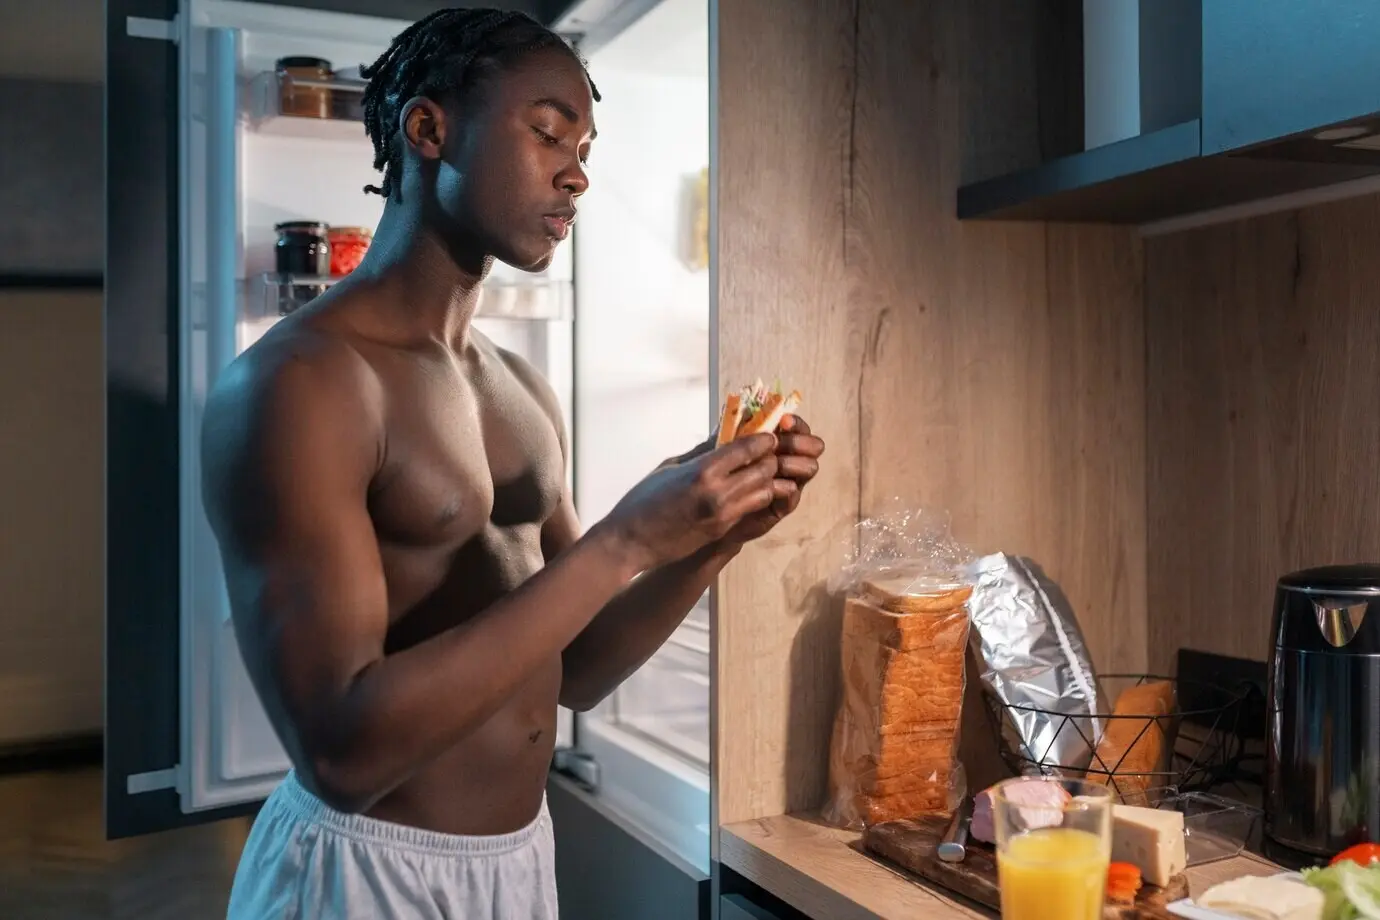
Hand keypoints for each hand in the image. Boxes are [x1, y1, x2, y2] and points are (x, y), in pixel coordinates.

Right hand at [600, 433, 788, 571]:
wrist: (630, 542)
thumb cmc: (643, 501)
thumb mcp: (670, 467)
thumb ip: (701, 451)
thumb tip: (722, 433)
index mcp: (702, 471)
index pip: (746, 449)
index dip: (763, 440)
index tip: (768, 435)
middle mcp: (718, 493)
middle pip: (763, 470)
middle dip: (769, 459)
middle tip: (767, 453)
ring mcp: (723, 515)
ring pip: (763, 492)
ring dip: (766, 481)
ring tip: (759, 473)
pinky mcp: (722, 530)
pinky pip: (749, 508)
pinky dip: (755, 497)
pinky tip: (748, 490)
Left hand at [718, 415, 823, 545]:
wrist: (712, 506)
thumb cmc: (719, 471)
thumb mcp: (724, 445)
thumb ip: (738, 427)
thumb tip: (745, 407)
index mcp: (778, 440)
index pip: (797, 427)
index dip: (795, 423)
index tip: (783, 421)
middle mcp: (789, 458)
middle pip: (814, 445)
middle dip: (799, 442)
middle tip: (779, 444)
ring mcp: (789, 481)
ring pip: (810, 467)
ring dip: (795, 463)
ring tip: (776, 465)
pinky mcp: (783, 504)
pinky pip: (793, 493)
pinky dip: (785, 486)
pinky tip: (771, 485)